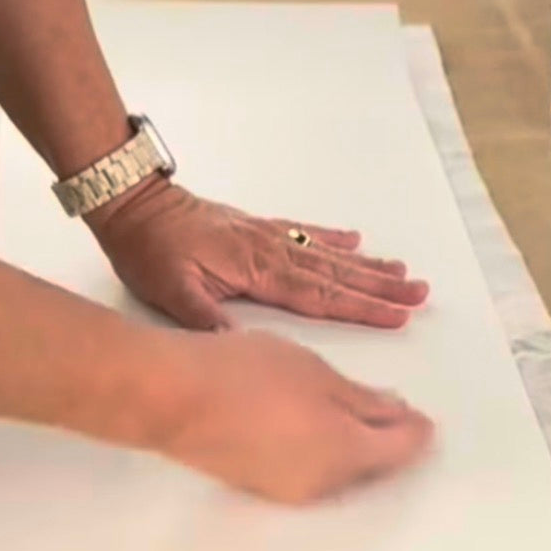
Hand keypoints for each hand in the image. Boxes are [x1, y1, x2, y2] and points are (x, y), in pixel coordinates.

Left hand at [91, 179, 428, 330]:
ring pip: (327, 254)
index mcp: (257, 272)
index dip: (361, 307)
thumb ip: (208, 318)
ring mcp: (266, 237)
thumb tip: (242, 347)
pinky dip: (332, 238)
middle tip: (420, 294)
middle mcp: (271, 252)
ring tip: (404, 272)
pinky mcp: (256, 229)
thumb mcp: (171, 293)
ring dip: (367, 266)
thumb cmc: (148, 250)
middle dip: (380, 287)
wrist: (131, 204)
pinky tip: (356, 241)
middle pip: (336, 274)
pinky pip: (304, 233)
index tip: (397, 315)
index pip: (320, 296)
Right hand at [163, 328, 433, 503]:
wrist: (171, 398)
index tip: (420, 414)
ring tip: (344, 406)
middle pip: (372, 467)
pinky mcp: (259, 485)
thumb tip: (399, 415)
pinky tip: (305, 420)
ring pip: (339, 471)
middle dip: (386, 440)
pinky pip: (307, 471)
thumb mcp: (318, 374)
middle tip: (389, 407)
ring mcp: (289, 490)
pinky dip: (319, 449)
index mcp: (347, 454)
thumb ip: (365, 400)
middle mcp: (324, 485)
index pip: (402, 451)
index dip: (417, 431)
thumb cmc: (246, 375)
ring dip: (351, 445)